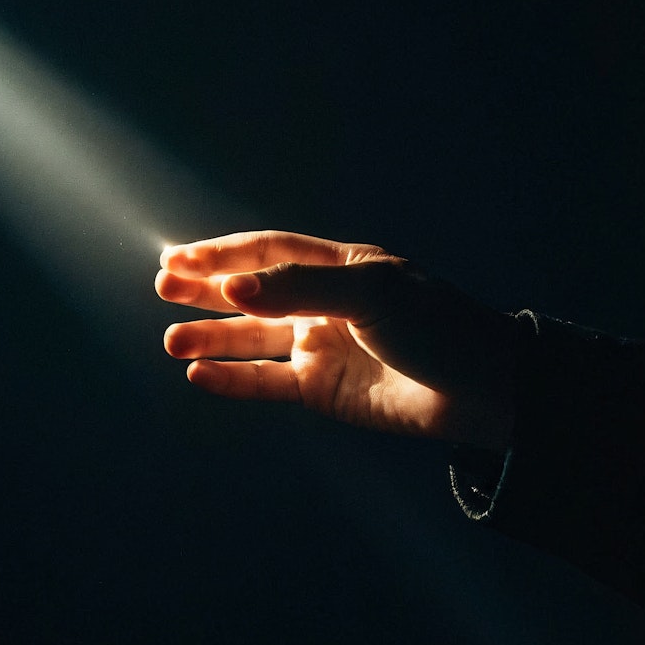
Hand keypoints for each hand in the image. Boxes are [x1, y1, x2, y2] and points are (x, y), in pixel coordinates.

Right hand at [155, 229, 523, 451]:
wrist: (482, 389)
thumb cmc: (437, 326)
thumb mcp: (370, 293)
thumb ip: (299, 288)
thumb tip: (231, 288)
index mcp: (341, 267)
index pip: (269, 253)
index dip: (223, 255)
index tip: (177, 259)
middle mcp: (325, 305)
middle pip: (253, 293)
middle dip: (208, 291)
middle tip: (162, 288)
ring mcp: (323, 348)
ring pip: (254, 340)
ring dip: (212, 338)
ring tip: (172, 339)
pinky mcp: (324, 391)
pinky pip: (268, 382)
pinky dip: (233, 378)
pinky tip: (199, 373)